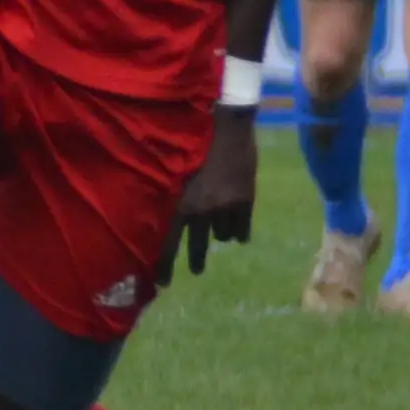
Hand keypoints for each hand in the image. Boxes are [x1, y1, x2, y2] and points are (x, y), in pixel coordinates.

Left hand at [163, 111, 261, 286]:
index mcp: (181, 203)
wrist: (230, 126)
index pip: (169, 242)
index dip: (165, 265)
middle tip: (195, 271)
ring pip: (222, 234)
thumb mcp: (177, 170)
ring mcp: (226, 208)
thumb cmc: (196, 140)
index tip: (163, 284)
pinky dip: (239, 232)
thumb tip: (169, 217)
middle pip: (196, 245)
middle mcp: (201, 210)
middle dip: (195, 260)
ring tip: (220, 227)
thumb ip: (176, 195)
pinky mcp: (246, 202)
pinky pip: (242, 229)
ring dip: (220, 232)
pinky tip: (239, 234)